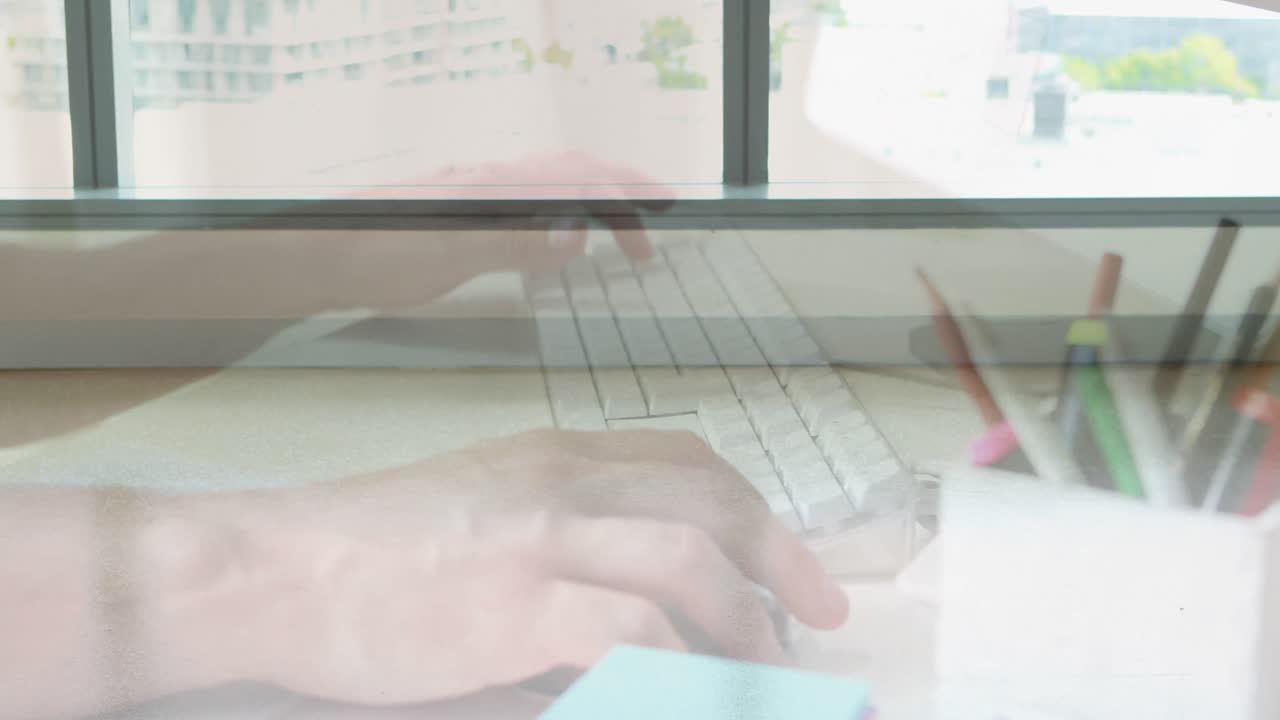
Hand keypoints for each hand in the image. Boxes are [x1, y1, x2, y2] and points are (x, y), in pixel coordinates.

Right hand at [208, 429, 847, 706]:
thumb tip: (642, 612)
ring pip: (689, 559)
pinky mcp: (514, 600)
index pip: (687, 463)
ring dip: (745, 621)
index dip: (753, 516)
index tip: (788, 569)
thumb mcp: (478, 513)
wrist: (270, 568)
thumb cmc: (365, 552)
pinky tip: (691, 695)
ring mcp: (540, 535)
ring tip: (767, 671)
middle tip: (817, 618)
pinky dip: (679, 668)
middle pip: (711, 499)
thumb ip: (564, 547)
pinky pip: (632, 630)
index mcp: (556, 456)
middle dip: (782, 561)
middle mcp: (562, 481)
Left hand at [338, 151, 675, 310]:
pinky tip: (559, 239)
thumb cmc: (373, 253)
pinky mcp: (462, 211)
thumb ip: (514, 241)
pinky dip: (562, 217)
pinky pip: (529, 204)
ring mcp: (475, 194)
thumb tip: (575, 235)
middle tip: (649, 238)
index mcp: (494, 186)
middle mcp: (489, 181)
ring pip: (551, 188)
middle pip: (572, 176)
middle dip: (620, 199)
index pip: (577, 176)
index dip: (625, 190)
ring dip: (593, 208)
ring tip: (618, 239)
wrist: (317, 254)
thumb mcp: (448, 254)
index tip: (662, 209)